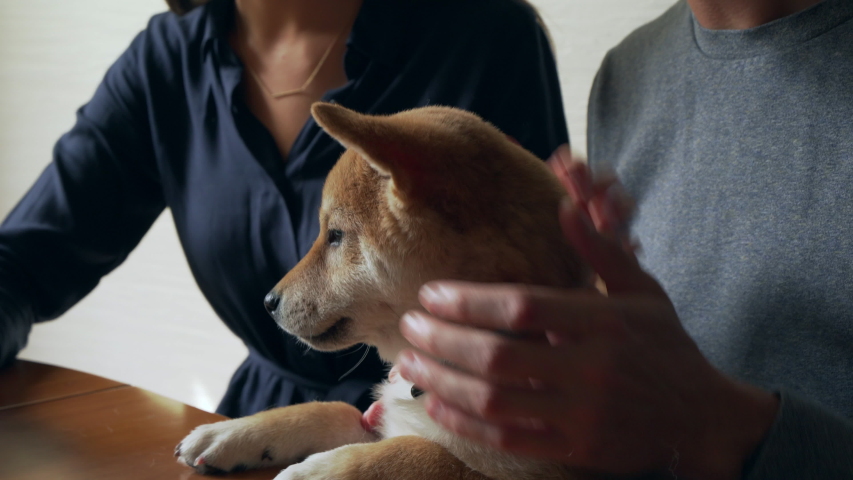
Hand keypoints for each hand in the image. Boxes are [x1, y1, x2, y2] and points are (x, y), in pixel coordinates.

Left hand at [396, 146, 778, 478]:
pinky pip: (507, 439)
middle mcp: (591, 369)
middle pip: (497, 355)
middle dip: (442, 340)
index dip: (469, 301)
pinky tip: (435, 404)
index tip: (430, 295)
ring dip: (442, 381)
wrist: (701, 419)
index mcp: (604, 323)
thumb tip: (565, 206)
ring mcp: (582, 414)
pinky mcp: (575, 449)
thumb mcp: (641, 290)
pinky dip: (464, 423)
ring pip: (494, 401)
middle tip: (407, 327)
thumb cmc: (665, 347)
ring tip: (409, 362)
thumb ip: (599, 249)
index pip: (522, 307)